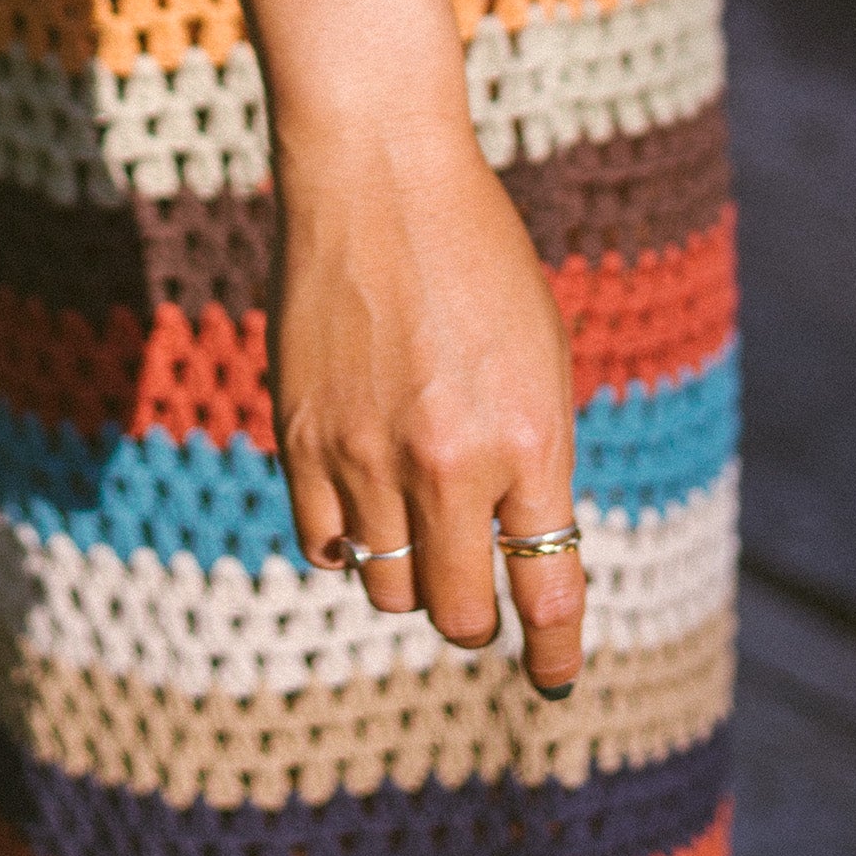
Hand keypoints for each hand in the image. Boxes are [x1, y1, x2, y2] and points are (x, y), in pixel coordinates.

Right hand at [272, 106, 585, 695]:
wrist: (377, 175)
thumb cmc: (477, 255)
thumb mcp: (539, 354)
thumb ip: (532, 457)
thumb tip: (516, 549)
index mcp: (530, 440)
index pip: (547, 592)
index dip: (553, 654)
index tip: (554, 679)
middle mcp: (449, 463)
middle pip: (457, 612)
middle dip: (474, 618)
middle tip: (475, 602)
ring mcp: (367, 455)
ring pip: (388, 587)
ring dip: (409, 574)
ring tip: (414, 527)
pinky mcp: (302, 437)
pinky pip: (322, 544)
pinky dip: (345, 544)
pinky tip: (358, 510)